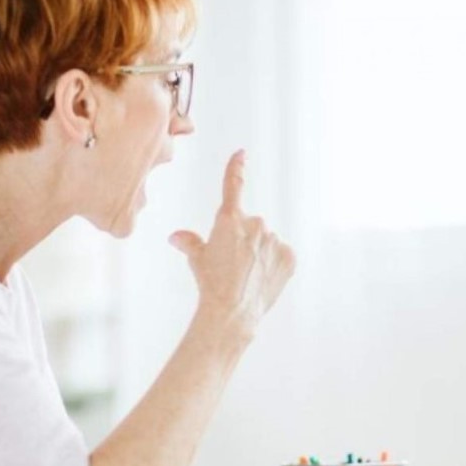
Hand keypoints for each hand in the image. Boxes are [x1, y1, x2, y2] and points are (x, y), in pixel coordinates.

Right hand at [169, 150, 295, 332]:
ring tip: (247, 277)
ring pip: (266, 242)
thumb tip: (176, 237)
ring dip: (259, 253)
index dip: (236, 167)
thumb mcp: (197, 260)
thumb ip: (190, 242)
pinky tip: (263, 280)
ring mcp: (274, 239)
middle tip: (233, 265)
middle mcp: (255, 223)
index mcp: (229, 219)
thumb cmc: (210, 284)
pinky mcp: (289, 256)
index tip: (242, 153)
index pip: (233, 186)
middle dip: (243, 241)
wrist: (232, 312)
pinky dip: (274, 265)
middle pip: (250, 227)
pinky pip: (281, 256)